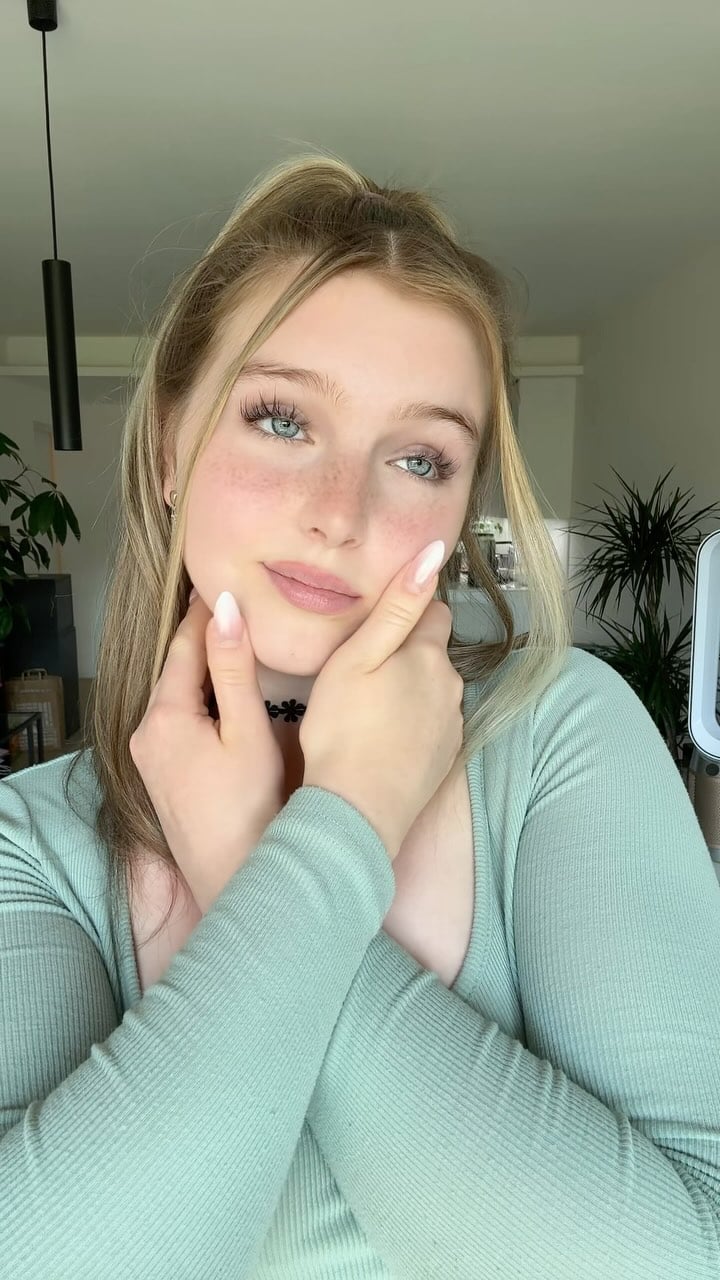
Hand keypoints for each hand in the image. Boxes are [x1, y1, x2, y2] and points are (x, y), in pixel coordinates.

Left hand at [129, 589, 284, 913]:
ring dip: (201, 670)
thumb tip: (224, 607)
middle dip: (201, 638)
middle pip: (176, 671)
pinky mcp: (160, 777)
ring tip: (233, 640)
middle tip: (230, 603)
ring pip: (176, 697)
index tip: (222, 581)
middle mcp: (146, 734)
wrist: (236, 881)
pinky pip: (176, 722)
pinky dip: (199, 700)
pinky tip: (223, 696)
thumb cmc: (250, 811)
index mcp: (164, 717)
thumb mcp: (248, 731)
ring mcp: (149, 758)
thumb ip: (234, 667)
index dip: (204, 613)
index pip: (184, 647)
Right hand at [301, 540, 464, 860]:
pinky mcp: (445, 756)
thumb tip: (433, 552)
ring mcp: (451, 724)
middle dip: (406, 653)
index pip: (432, 611)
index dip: (404, 613)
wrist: (355, 809)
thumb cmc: (342, 729)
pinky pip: (432, 724)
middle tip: (361, 671)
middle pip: (432, 652)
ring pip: (433, 689)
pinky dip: (412, 724)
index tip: (374, 628)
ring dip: (409, 689)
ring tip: (367, 708)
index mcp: (428, 655)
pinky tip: (382, 738)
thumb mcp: (357, 657)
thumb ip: (397, 605)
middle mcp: (451, 685)